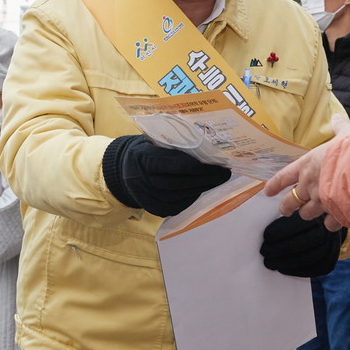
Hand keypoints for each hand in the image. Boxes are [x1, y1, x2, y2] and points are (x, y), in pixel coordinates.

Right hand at [102, 135, 231, 217]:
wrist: (125, 171)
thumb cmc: (147, 150)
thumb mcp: (155, 141)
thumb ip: (174, 144)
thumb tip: (206, 146)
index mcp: (143, 158)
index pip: (175, 164)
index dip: (198, 165)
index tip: (217, 162)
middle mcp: (142, 180)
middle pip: (179, 182)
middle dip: (205, 179)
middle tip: (224, 174)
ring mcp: (146, 198)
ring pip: (180, 196)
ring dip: (202, 189)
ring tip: (218, 181)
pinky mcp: (153, 209)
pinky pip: (177, 206)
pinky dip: (192, 197)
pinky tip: (203, 189)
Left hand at [260, 212, 344, 276]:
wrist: (331, 230)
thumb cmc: (308, 221)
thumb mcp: (300, 213)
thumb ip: (288, 216)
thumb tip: (266, 227)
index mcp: (317, 216)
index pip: (296, 225)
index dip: (279, 232)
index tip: (265, 237)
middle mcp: (326, 232)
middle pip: (301, 243)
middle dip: (279, 249)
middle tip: (265, 252)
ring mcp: (330, 248)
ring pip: (306, 258)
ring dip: (285, 262)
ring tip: (271, 263)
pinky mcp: (330, 262)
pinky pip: (312, 269)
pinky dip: (295, 271)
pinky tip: (283, 269)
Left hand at [264, 114, 349, 229]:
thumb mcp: (346, 134)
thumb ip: (340, 128)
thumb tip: (337, 118)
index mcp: (307, 165)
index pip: (284, 177)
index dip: (274, 185)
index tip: (267, 192)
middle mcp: (309, 185)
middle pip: (290, 201)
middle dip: (286, 207)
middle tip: (285, 210)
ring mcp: (320, 201)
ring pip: (307, 214)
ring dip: (308, 213)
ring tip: (311, 213)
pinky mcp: (335, 213)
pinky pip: (329, 223)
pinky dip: (331, 222)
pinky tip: (334, 220)